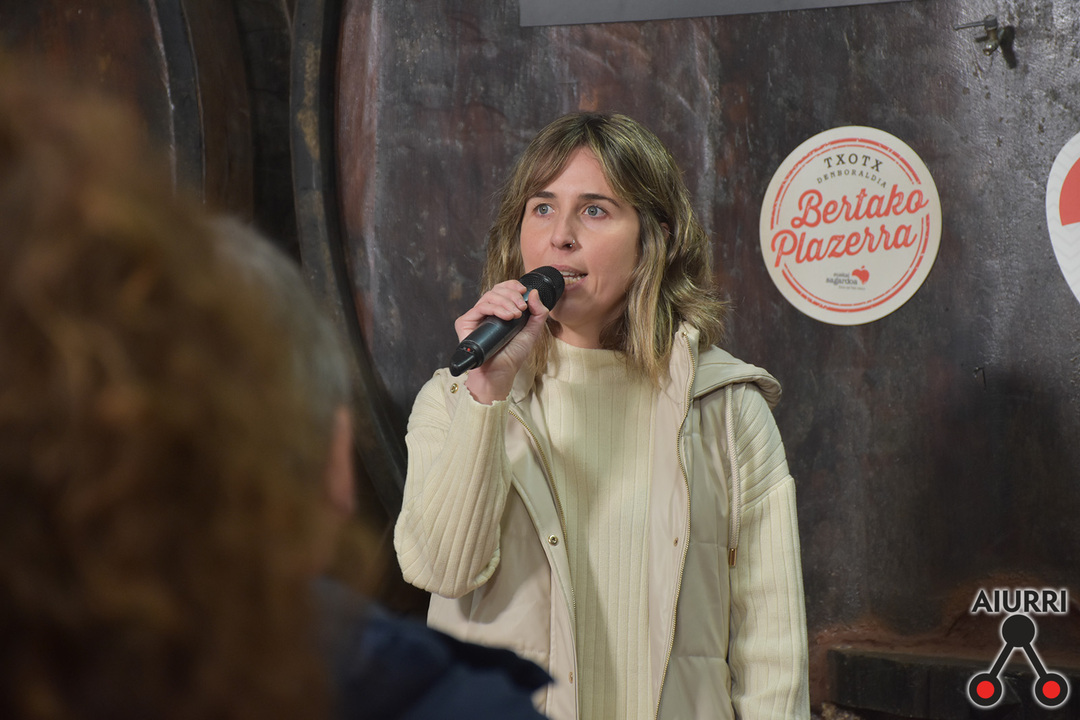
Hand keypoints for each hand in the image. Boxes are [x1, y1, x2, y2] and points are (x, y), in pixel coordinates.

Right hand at [454, 280, 549, 403]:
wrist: (500, 373)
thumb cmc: (512, 355)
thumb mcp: (531, 332)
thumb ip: (538, 313)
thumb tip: (534, 292)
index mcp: (499, 312)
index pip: (502, 290)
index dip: (512, 285)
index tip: (524, 290)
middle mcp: (486, 312)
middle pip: (496, 290)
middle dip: (512, 295)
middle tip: (522, 307)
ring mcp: (475, 317)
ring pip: (489, 296)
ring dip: (506, 301)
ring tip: (516, 314)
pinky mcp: (465, 323)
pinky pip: (480, 307)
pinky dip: (496, 308)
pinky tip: (507, 317)